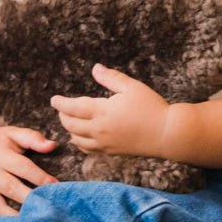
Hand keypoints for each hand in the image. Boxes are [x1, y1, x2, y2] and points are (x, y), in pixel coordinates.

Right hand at [0, 119, 58, 217]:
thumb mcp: (12, 133)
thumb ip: (32, 138)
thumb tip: (52, 146)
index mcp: (1, 155)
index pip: (24, 168)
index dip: (41, 178)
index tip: (57, 187)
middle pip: (11, 189)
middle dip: (30, 200)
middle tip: (48, 209)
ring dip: (13, 217)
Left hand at [52, 63, 169, 156]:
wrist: (168, 134)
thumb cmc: (152, 107)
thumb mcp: (132, 87)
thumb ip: (111, 78)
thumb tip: (95, 68)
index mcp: (103, 111)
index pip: (73, 107)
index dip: (60, 103)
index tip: (53, 99)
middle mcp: (100, 130)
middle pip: (71, 125)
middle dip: (62, 116)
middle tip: (60, 108)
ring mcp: (105, 144)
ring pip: (77, 140)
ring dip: (70, 130)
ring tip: (69, 121)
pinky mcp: (112, 153)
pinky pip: (88, 150)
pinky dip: (79, 143)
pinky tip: (80, 138)